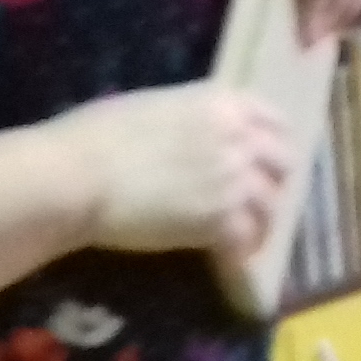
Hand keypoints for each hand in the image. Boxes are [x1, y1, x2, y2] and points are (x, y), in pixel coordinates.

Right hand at [43, 84, 294, 260]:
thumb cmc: (95, 135)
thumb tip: (194, 133)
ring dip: (260, 221)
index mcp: (221, 102)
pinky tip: (231, 258)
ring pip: (270, 205)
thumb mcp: (153, 106)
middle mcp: (238, 137)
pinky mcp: (220, 220)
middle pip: (282, 162)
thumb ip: (190, 118)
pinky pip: (247, 239)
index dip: (274, 142)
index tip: (267, 159)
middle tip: (256, 198)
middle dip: (272, 181)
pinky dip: (241, 251)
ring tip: (246, 236)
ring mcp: (234, 180)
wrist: (78, 175)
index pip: (274, 119)